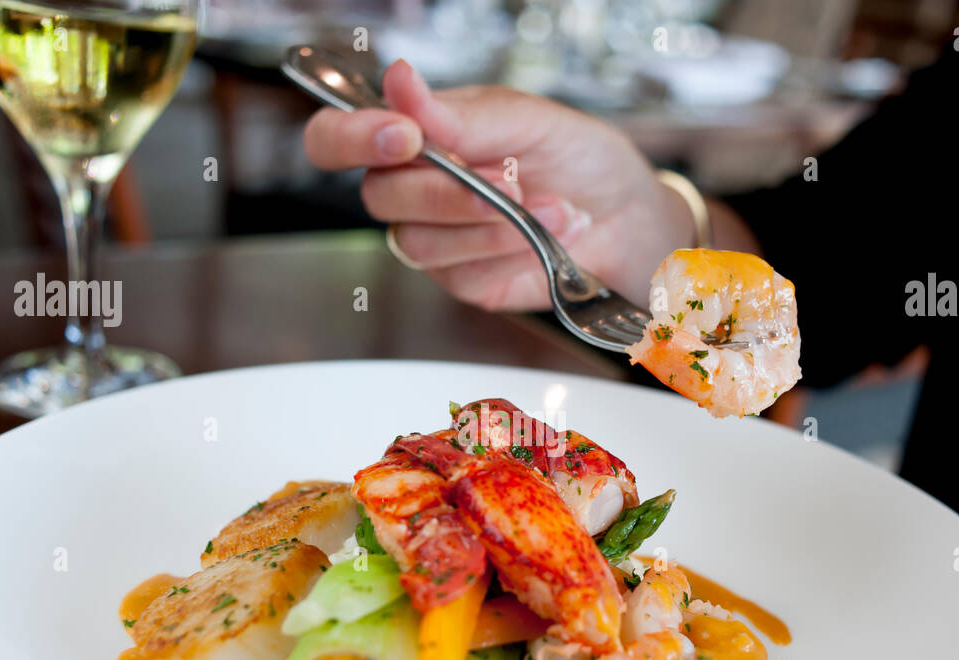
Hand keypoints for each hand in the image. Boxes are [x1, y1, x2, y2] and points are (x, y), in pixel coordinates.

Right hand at [302, 60, 697, 309]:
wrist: (622, 214)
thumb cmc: (575, 157)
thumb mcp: (526, 118)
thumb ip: (459, 114)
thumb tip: (399, 81)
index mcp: (413, 135)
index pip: (336, 137)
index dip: (352, 137)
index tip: (404, 134)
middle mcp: (411, 189)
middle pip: (378, 196)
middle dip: (446, 191)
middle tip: (509, 178)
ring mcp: (433, 238)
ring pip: (419, 242)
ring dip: (489, 224)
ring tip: (547, 204)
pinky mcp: (462, 279)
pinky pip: (460, 272)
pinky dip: (509, 250)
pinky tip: (544, 232)